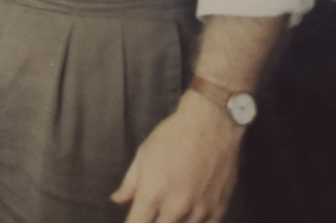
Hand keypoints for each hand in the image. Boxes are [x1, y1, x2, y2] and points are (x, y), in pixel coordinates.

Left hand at [110, 90, 241, 222]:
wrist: (211, 122)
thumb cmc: (174, 134)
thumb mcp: (144, 153)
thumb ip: (130, 182)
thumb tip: (118, 199)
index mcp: (152, 194)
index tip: (136, 219)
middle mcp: (175, 208)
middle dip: (155, 222)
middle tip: (156, 212)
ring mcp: (199, 211)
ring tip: (174, 211)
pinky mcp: (218, 210)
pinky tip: (191, 216)